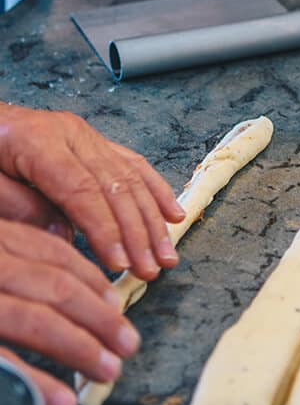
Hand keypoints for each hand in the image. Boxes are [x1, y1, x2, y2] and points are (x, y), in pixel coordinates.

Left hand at [0, 104, 185, 278]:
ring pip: (131, 177)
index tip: (120, 263)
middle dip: (137, 232)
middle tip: (150, 269)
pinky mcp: (94, 141)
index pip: (83, 191)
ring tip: (166, 255)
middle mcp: (71, 135)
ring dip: (153, 219)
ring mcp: (86, 136)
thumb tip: (66, 237)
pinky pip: (133, 164)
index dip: (106, 229)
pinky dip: (156, 191)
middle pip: (115, 186)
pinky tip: (172, 214)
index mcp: (38, 142)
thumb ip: (20, 208)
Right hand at [0, 220, 140, 404]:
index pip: (56, 253)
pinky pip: (3, 360)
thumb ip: (17, 244)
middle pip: (58, 287)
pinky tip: (62, 401)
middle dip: (101, 318)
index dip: (93, 279)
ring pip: (39, 320)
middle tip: (128, 343)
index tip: (117, 301)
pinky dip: (36, 382)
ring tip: (109, 370)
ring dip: (81, 348)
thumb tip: (59, 233)